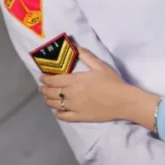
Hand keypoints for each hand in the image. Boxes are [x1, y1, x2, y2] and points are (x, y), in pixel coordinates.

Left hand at [39, 46, 158, 125]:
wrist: (123, 101)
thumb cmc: (112, 82)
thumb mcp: (100, 65)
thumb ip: (86, 56)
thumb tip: (76, 47)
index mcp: (75, 80)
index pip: (54, 80)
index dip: (45, 79)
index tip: (42, 78)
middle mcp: (71, 94)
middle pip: (51, 92)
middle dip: (44, 90)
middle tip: (42, 88)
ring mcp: (74, 107)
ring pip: (55, 104)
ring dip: (48, 101)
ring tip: (47, 99)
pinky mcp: (79, 117)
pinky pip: (63, 116)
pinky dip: (58, 113)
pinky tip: (57, 111)